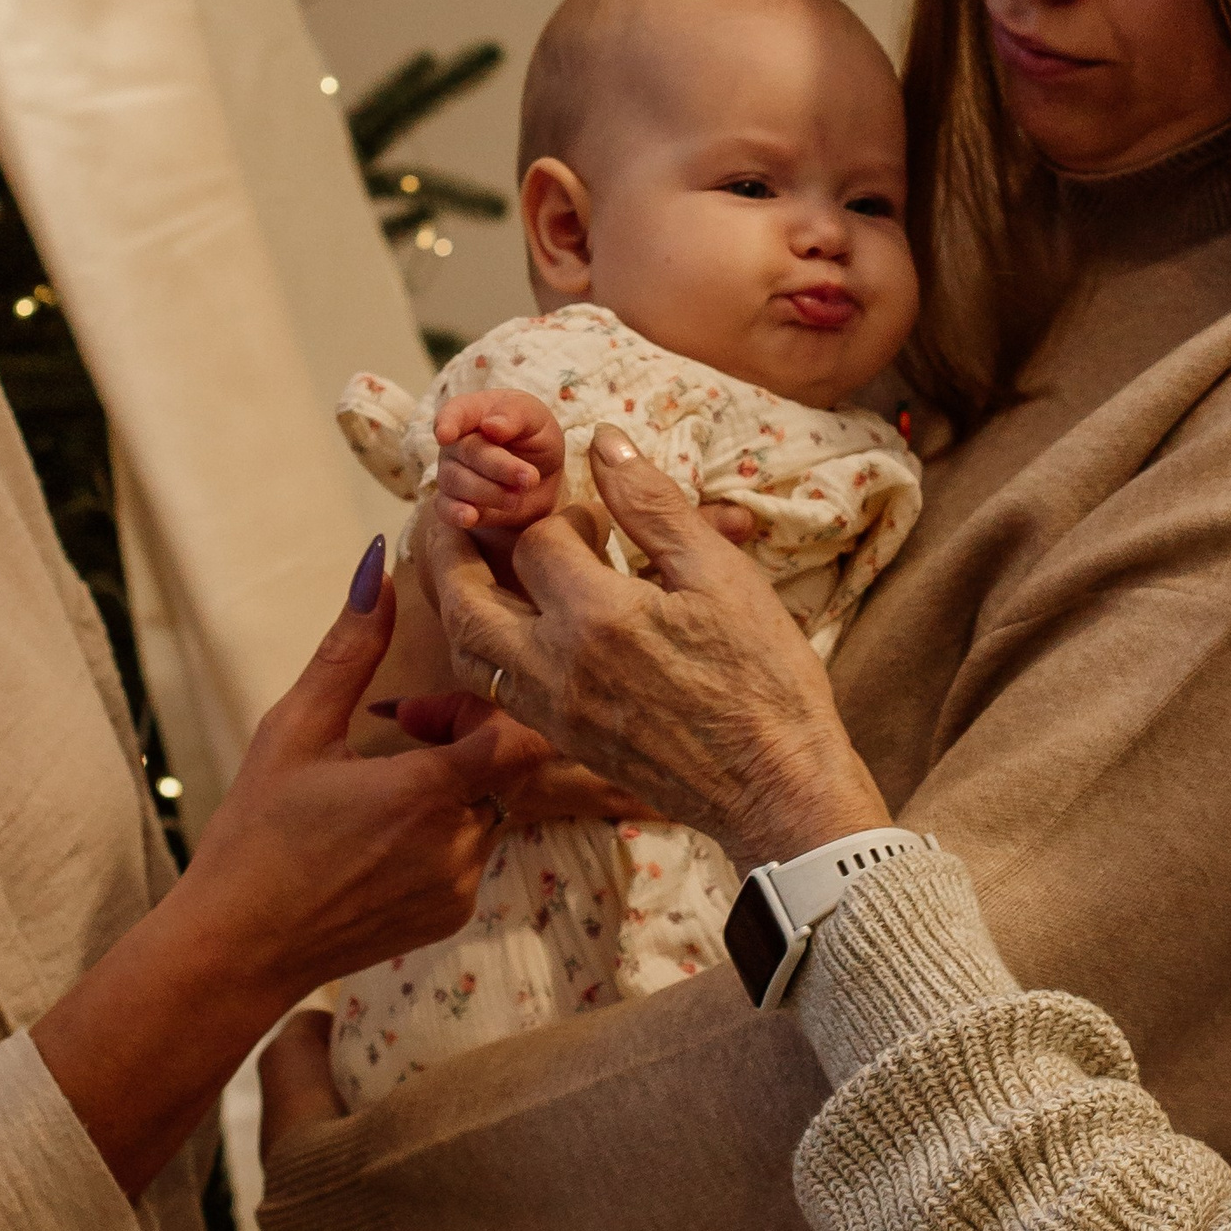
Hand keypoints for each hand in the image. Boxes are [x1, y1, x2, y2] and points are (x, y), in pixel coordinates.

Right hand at [34, 547, 552, 1196]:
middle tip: (402, 733)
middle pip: (512, 766)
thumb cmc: (256, 835)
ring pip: (496, 808)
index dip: (485, 705)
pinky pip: (475, 853)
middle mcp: (461, 845)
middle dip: (467, 736)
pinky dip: (445, 829)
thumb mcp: (294, 729)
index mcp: (429, 793)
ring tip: (381, 785)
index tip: (424, 708)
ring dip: (456, 783)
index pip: (524, 732)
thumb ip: (349, 648)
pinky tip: (379, 834)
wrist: (237, 950)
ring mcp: (461, 888)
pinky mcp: (452, 916)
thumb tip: (375, 564)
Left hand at [419, 431, 888, 870]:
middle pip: (464, 603)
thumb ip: (654, 506)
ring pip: (469, 654)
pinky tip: (518, 624)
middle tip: (452, 513)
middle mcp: (557, 667)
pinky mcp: (564, 742)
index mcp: (598, 617)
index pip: (540, 542)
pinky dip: (489, 647)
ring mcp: (554, 712)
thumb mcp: (720, 576)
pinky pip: (497, 690)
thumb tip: (604, 442)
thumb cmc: (764, 678)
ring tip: (474, 565)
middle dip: (451, 551)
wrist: (778, 788)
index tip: (599, 519)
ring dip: (461, 603)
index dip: (566, 515)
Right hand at [433, 387, 564, 537]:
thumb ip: (515, 414)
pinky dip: (456, 513)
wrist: (541, 478)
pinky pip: (445, 509)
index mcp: (472, 412)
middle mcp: (455, 442)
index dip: (448, 423)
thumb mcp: (535, 418)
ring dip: (489, 492)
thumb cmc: (534, 437)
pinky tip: (470, 517)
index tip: (446, 435)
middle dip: (498, 466)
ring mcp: (451, 473)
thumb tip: (491, 426)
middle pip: (466, 452)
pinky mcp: (453, 503)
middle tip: (529, 478)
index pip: (454, 413)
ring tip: (518, 498)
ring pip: (457, 482)